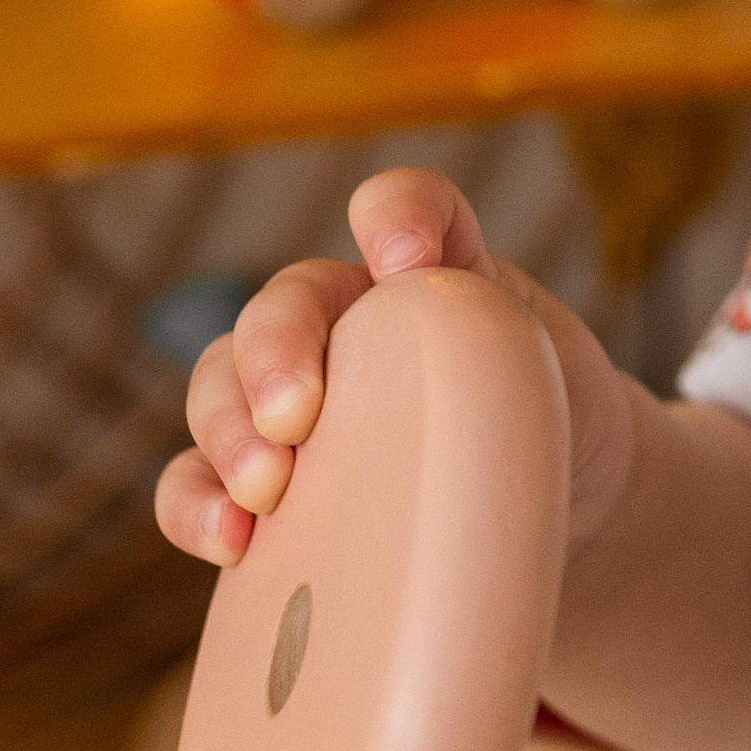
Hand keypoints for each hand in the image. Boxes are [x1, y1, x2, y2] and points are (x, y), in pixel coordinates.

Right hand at [153, 169, 633, 569]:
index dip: (397, 215)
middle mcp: (347, 323)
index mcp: (426, 276)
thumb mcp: (554, 382)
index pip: (404, 209)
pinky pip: (197, 483)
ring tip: (265, 488)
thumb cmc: (553, 430)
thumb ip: (503, 357)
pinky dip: (196, 507)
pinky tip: (231, 541)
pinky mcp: (266, 483)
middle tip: (296, 415)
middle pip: (284, 306)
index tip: (403, 260)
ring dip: (227, 432)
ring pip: (222, 386)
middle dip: (275, 354)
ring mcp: (296, 401)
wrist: (553, 510)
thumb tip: (437, 392)